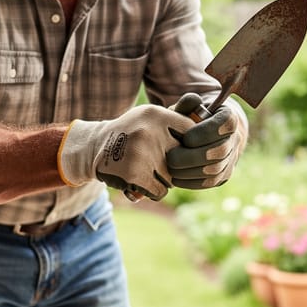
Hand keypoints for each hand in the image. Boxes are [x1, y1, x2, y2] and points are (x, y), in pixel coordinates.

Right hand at [58, 104, 193, 199]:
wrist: (93, 148)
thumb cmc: (130, 134)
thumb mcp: (151, 118)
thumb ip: (177, 121)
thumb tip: (213, 131)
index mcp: (157, 115)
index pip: (192, 133)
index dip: (190, 147)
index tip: (181, 150)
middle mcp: (149, 132)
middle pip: (183, 159)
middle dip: (175, 166)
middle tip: (158, 162)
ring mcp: (141, 153)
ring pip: (172, 178)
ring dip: (163, 180)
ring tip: (146, 170)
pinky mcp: (134, 174)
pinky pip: (160, 191)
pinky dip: (153, 191)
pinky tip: (140, 182)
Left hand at [165, 93, 248, 189]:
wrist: (205, 132)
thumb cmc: (193, 116)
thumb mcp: (189, 107)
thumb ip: (188, 103)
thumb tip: (192, 100)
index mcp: (229, 118)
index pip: (225, 124)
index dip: (205, 132)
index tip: (185, 137)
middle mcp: (235, 140)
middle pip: (219, 152)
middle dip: (192, 156)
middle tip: (171, 157)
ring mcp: (231, 159)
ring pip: (215, 170)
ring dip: (190, 171)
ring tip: (170, 168)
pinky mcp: (223, 175)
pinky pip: (210, 182)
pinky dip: (191, 182)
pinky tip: (175, 178)